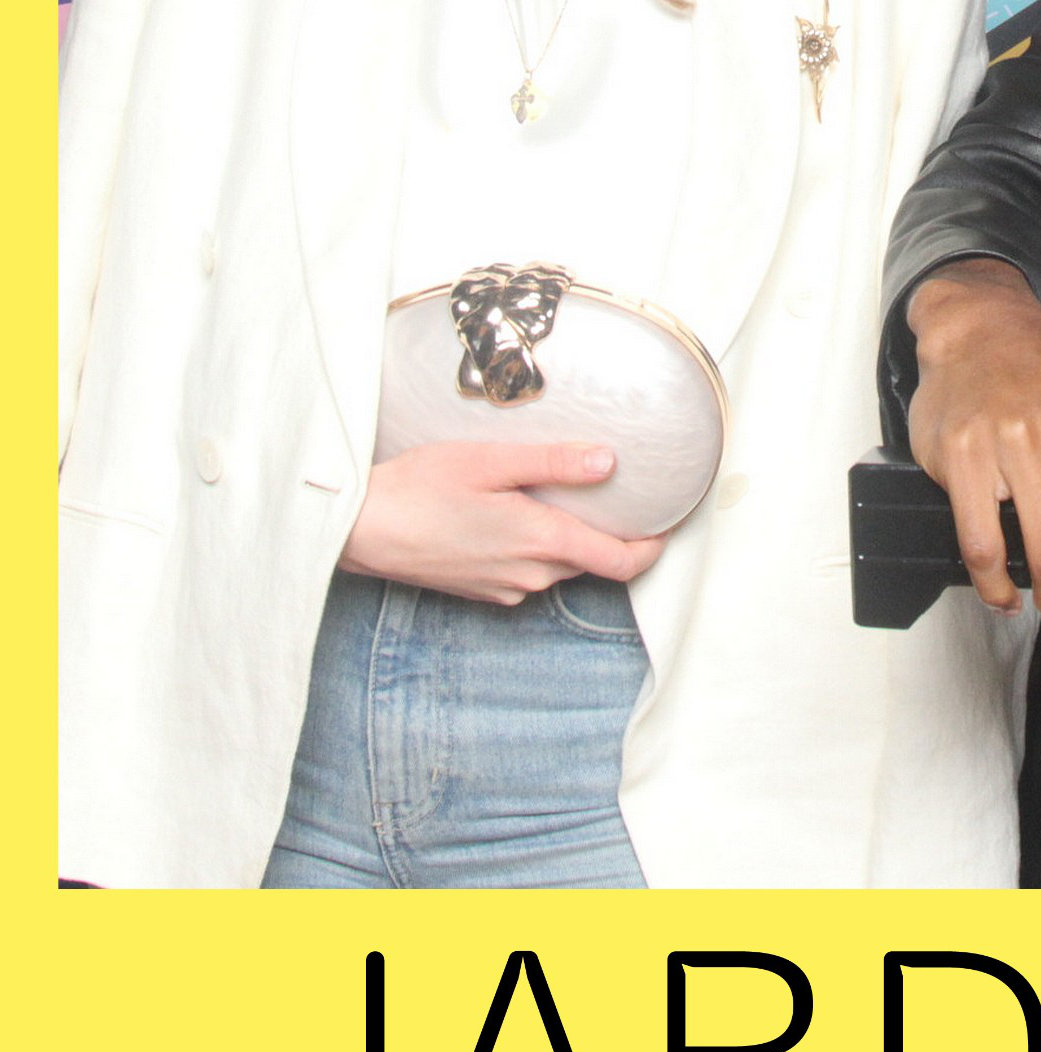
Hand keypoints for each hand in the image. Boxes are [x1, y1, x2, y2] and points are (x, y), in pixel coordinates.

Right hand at [339, 440, 664, 605]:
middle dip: (609, 533)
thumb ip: (553, 463)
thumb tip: (608, 462)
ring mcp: (505, 588)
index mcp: (540, 541)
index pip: (621, 562)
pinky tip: (513, 514)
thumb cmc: (419, 487)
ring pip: (558, 565)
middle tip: (614, 491)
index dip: (653, 547)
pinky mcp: (482, 591)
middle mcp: (530, 575)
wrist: (360, 529)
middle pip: (592, 560)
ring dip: (567, 537)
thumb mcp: (490, 460)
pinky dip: (534, 547)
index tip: (669, 521)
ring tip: (555, 494)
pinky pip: (527, 572)